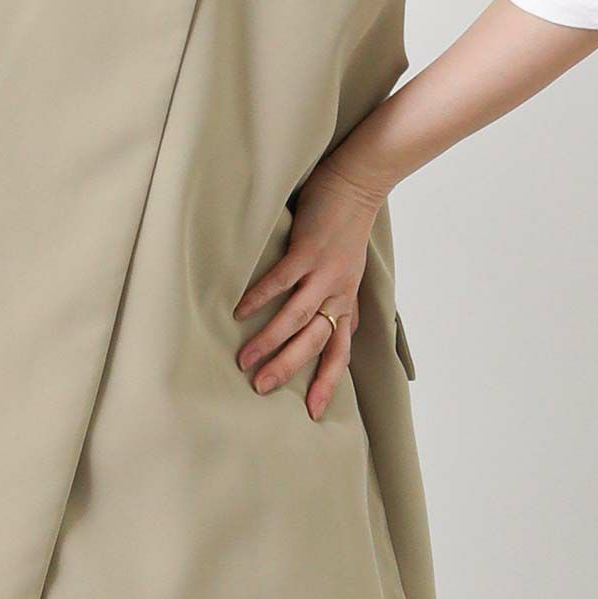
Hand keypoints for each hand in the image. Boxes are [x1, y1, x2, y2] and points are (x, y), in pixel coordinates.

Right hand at [231, 162, 388, 420]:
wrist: (357, 186)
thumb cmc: (348, 230)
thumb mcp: (349, 273)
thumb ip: (338, 300)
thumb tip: (328, 327)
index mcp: (347, 302)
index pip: (340, 352)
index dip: (328, 383)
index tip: (312, 412)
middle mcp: (338, 293)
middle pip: (314, 342)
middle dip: (287, 368)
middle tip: (259, 388)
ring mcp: (324, 273)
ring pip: (296, 317)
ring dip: (270, 341)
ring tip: (244, 359)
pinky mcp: (308, 251)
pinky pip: (282, 280)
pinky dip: (260, 297)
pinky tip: (240, 311)